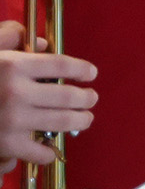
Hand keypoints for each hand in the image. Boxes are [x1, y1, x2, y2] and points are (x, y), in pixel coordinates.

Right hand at [0, 20, 97, 167]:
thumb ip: (10, 36)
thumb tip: (43, 44)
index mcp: (13, 65)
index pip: (61, 65)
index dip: (81, 69)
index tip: (90, 74)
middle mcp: (17, 92)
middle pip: (69, 96)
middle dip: (87, 98)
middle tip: (91, 98)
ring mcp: (13, 120)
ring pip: (63, 122)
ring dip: (80, 121)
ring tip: (84, 119)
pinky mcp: (6, 144)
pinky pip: (39, 151)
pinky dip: (49, 151)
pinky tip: (51, 148)